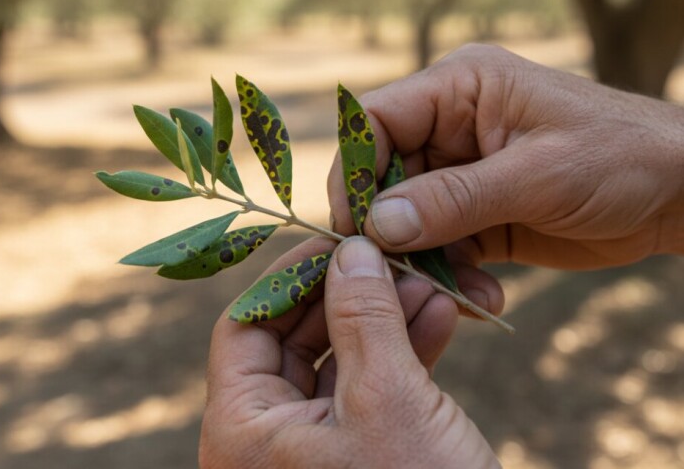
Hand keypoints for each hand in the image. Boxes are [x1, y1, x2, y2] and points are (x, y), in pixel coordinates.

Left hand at [199, 236, 498, 468]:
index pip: (246, 326)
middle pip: (294, 340)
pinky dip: (402, 355)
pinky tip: (441, 320)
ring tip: (430, 284)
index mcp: (241, 432)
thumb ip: (364, 316)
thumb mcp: (388, 398)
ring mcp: (310, 453)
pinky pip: (367, 392)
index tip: (337, 237)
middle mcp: (264, 443)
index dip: (290, 275)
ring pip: (339, 362)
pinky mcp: (355, 458)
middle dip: (351, 295)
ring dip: (385, 319)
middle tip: (395, 256)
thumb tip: (350, 249)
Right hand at [328, 44, 683, 268]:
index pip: (375, 121)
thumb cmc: (620, 158)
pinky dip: (453, 278)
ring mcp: (463, 175)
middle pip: (383, 178)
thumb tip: (378, 225)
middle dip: (390, 231)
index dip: (354, 172)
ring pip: (409, 222)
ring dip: (426, 264)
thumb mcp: (536, 175)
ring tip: (459, 296)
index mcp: (460, 89)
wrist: (681, 194)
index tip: (355, 229)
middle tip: (401, 277)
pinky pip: (442, 249)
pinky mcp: (478, 216)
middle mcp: (451, 128)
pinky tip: (484, 299)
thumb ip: (453, 199)